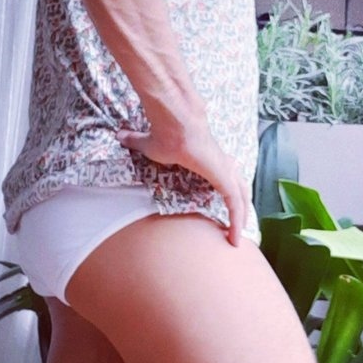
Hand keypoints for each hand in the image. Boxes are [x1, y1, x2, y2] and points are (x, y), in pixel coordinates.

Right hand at [117, 121, 249, 247]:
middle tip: (239, 227)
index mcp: (210, 159)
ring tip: (237, 239)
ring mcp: (226, 169)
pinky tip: (234, 236)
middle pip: (240, 188)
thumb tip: (120, 136)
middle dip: (242, 208)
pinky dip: (236, 220)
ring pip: (242, 198)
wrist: (174, 123)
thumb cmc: (165, 133)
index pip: (226, 178)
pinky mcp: (224, 177)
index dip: (228, 194)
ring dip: (241, 218)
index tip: (224, 210)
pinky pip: (235, 203)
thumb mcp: (149, 145)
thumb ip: (138, 142)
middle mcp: (223, 163)